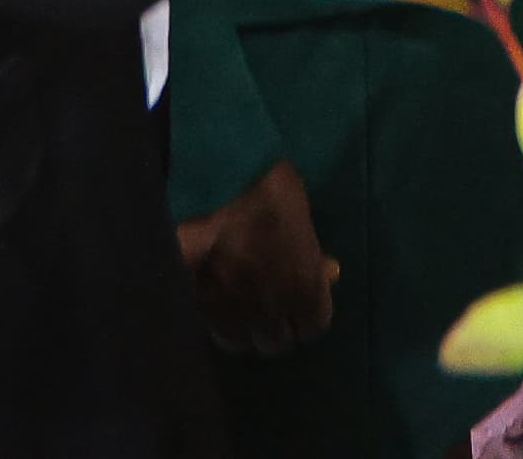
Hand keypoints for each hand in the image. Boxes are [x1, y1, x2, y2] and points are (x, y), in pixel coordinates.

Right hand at [177, 158, 335, 354]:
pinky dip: (211, 317)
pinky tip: (210, 298)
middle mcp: (272, 312)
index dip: (305, 316)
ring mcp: (233, 314)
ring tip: (234, 307)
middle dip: (273, 327)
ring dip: (240, 328)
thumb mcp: (303, 222)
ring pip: (238, 342)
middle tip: (265, 306)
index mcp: (306, 291)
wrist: (222, 178)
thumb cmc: (273, 189)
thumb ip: (312, 258)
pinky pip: (208, 326)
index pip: (313, 328)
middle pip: (275, 343)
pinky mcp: (198, 307)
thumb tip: (325, 274)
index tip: (298, 304)